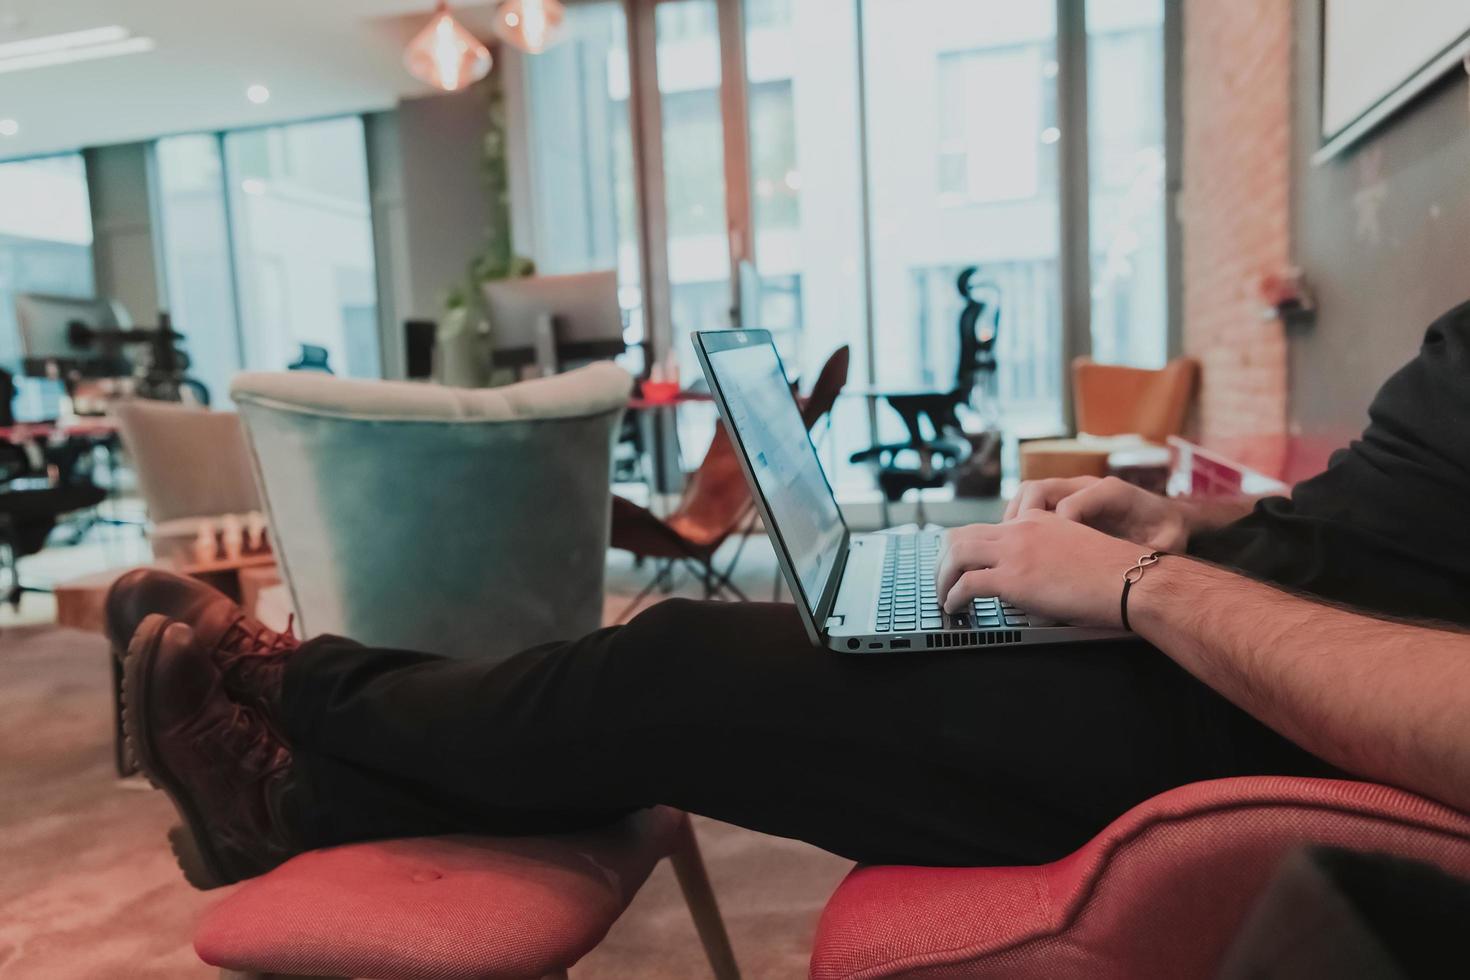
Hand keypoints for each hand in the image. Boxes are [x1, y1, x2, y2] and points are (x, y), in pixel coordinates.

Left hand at [937, 510, 1152, 626]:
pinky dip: (953, 596)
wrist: (1131, 580)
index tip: (962, 565)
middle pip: (961, 535)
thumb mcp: (1074, 547)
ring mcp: (1014, 551)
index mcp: (1037, 519)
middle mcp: (1020, 529)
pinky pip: (967, 584)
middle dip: (944, 561)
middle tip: (943, 582)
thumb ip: (1048, 551)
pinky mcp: (1013, 577)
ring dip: (942, 577)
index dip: (968, 547)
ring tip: (943, 597)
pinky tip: (955, 608)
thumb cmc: (1115, 573)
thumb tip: (1032, 575)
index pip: (988, 526)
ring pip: (956, 554)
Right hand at [1002, 476, 1189, 552]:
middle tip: (1014, 546)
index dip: (1056, 527)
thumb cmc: (1165, 531)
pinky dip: (1020, 520)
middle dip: (1023, 517)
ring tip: (1008, 544)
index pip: (1070, 505)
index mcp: (1113, 493)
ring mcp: (1073, 490)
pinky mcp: (1065, 500)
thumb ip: (1151, 550)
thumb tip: (1134, 563)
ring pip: (1031, 492)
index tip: (1051, 552)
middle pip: (1041, 489)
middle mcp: (1088, 486)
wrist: (1168, 517)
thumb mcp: (1167, 543)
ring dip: (1015, 516)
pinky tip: (1019, 544)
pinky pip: (1033, 502)